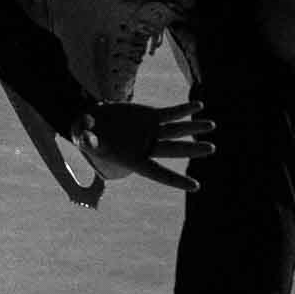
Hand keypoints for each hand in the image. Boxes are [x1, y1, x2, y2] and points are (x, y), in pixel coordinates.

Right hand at [75, 100, 213, 191]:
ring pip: (176, 131)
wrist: (91, 121)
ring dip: (193, 128)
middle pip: (173, 150)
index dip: (176, 180)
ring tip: (210, 125)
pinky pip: (171, 114)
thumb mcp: (83, 138)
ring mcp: (152, 132)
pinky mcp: (152, 116)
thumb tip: (86, 137)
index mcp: (134, 160)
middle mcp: (147, 147)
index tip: (195, 186)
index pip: (159, 173)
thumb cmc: (85, 135)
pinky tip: (197, 106)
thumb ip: (86, 139)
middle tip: (210, 149)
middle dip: (192, 149)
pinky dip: (184, 110)